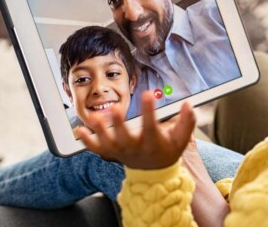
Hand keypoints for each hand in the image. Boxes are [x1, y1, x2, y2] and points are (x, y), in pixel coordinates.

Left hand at [78, 90, 196, 169]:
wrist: (154, 172)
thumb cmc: (167, 151)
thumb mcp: (181, 139)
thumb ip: (187, 122)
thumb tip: (188, 104)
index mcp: (153, 143)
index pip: (151, 126)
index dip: (150, 111)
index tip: (148, 94)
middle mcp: (135, 148)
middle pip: (125, 137)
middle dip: (119, 124)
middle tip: (114, 109)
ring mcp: (121, 151)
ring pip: (108, 143)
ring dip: (100, 131)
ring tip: (94, 117)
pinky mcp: (111, 153)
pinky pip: (97, 149)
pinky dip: (88, 141)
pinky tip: (80, 129)